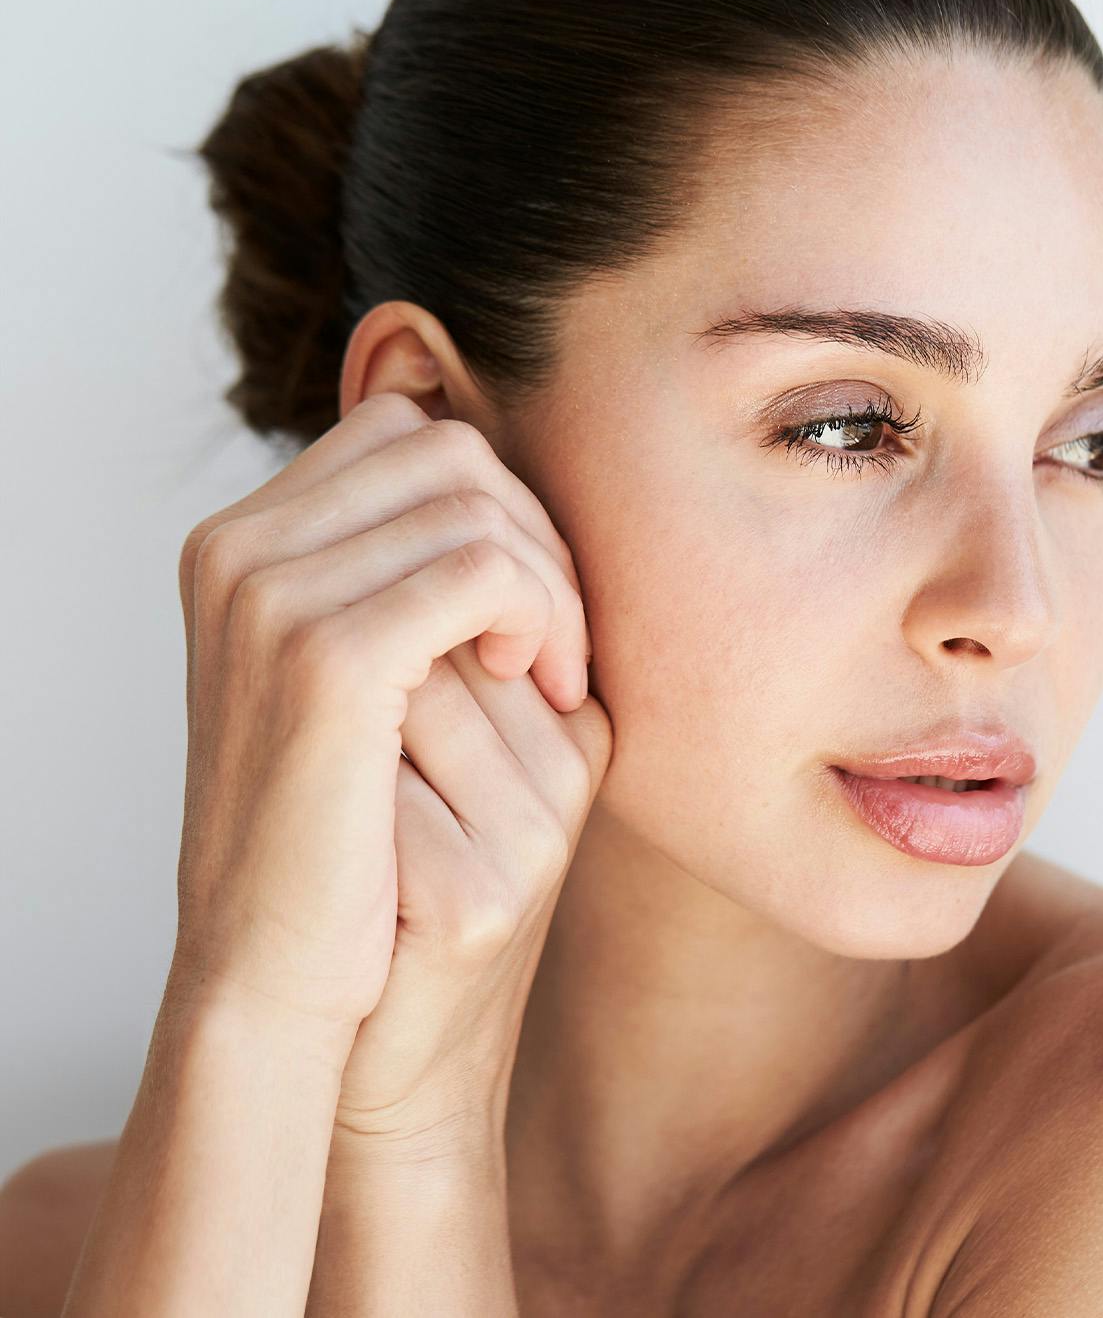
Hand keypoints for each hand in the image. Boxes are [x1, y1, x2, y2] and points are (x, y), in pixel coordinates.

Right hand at [167, 391, 605, 1050]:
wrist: (275, 973)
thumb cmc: (336, 832)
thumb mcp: (358, 680)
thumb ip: (400, 576)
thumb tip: (512, 498)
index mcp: (239, 542)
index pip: (406, 435)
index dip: (492, 502)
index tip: (524, 604)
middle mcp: (239, 548)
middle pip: (449, 454)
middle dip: (531, 534)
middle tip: (557, 646)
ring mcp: (271, 594)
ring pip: (476, 505)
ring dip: (549, 585)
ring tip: (554, 680)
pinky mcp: (326, 656)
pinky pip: (483, 570)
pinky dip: (541, 616)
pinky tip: (545, 687)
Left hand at [329, 586, 610, 1161]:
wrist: (361, 1047)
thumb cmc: (379, 876)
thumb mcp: (430, 743)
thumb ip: (435, 638)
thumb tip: (381, 514)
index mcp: (578, 714)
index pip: (485, 581)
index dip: (389, 625)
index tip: (362, 701)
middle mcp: (576, 763)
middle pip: (441, 629)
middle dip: (366, 677)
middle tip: (352, 762)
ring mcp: (538, 834)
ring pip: (407, 694)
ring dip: (344, 737)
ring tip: (358, 815)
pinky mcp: (483, 900)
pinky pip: (378, 790)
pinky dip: (334, 807)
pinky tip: (348, 862)